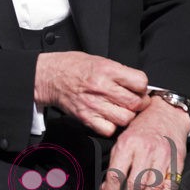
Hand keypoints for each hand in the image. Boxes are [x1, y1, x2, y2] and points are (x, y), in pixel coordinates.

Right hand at [34, 52, 149, 135]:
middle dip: (138, 103)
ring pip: (126, 118)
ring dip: (126, 115)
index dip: (142, 86)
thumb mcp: (98, 60)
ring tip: (119, 109)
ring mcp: (94, 104)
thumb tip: (139, 86)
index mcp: (106, 69)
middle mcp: (101, 87)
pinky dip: (112, 126)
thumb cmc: (72, 66)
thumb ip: (119, 73)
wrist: (48, 76)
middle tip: (132, 100)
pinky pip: (109, 130)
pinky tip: (107, 117)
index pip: (140, 82)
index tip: (138, 88)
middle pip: (136, 103)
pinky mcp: (86, 118)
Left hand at [101, 96, 189, 189]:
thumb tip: (107, 187)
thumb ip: (115, 162)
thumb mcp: (122, 139)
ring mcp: (163, 158)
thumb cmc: (140, 128)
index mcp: (128, 144)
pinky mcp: (177, 163)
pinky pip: (171, 187)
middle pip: (135, 186)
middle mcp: (146, 151)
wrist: (165, 114)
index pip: (116, 175)